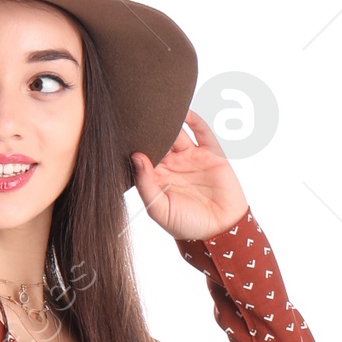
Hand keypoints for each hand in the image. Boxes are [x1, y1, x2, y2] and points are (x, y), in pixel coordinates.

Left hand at [130, 107, 249, 240]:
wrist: (219, 232)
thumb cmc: (186, 225)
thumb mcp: (159, 209)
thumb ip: (145, 184)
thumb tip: (136, 157)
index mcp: (158, 177)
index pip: (143, 154)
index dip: (135, 143)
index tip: (123, 130)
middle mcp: (173, 165)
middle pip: (159, 139)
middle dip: (150, 128)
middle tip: (138, 113)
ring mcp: (192, 157)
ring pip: (178, 132)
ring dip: (170, 121)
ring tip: (159, 108)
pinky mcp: (211, 153)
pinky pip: (202, 131)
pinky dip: (194, 119)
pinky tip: (184, 112)